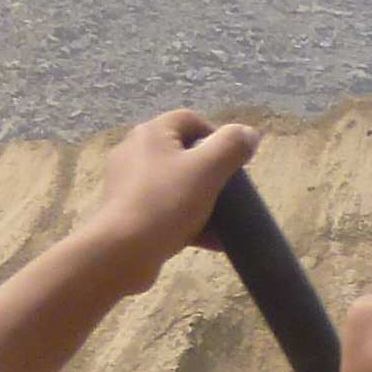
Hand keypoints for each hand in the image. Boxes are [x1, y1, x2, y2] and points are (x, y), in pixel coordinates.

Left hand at [73, 112, 260, 295]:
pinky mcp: (127, 212)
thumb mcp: (207, 170)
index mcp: (152, 133)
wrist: (122, 251)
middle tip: (230, 192)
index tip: (236, 162)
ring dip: (202, 200)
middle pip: (182, 153)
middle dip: (211, 172)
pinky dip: (188, 220)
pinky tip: (210, 241)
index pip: (190, 120)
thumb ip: (231, 147)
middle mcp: (135, 151)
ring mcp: (128, 183)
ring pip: (175, 184)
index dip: (218, 136)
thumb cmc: (165, 203)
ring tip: (224, 221)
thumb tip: (250, 133)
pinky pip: (165, 209)